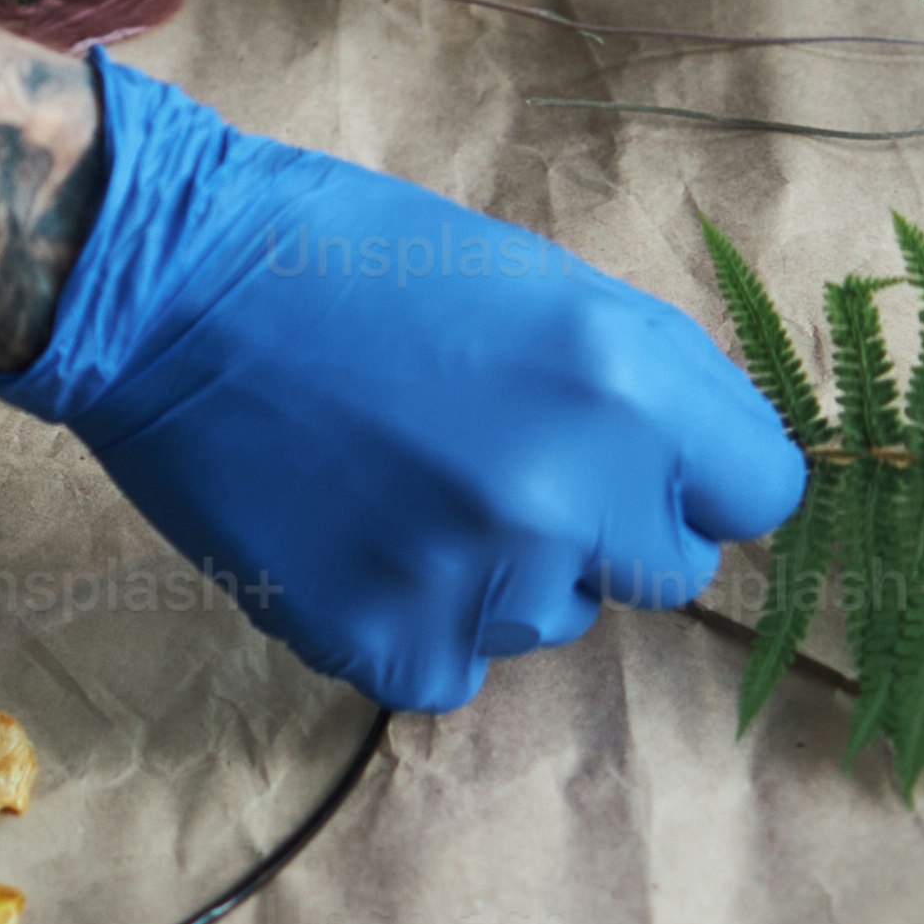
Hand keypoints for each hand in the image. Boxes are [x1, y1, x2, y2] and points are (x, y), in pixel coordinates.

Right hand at [0, 64, 806, 714]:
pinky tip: (359, 539)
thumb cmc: (350, 256)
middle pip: (666, 571)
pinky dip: (415, 621)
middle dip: (605, 526)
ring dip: (504, 571)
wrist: (165, 288)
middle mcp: (568, 491)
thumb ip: (639, 383)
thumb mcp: (538, 281)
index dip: (700, 474)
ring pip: (554, 620)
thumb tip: (699, 473)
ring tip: (408, 486)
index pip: (759, 494)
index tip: (642, 460)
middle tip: (501, 461)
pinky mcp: (382, 640)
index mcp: (626, 379)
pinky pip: (453, 667)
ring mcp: (475, 577)